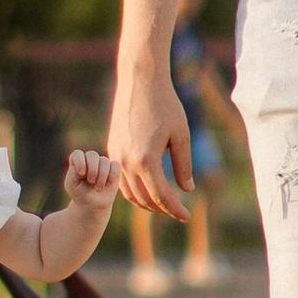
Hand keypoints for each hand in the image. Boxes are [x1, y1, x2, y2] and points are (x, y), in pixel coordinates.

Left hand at [64, 148, 122, 206]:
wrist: (92, 204)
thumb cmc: (79, 193)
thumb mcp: (71, 185)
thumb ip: (73, 173)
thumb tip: (84, 165)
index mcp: (77, 161)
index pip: (77, 154)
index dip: (80, 162)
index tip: (81, 174)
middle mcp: (89, 160)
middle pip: (92, 154)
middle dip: (92, 170)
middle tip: (91, 182)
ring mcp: (102, 163)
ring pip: (104, 161)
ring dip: (102, 176)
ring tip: (98, 188)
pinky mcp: (113, 168)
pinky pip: (115, 165)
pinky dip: (112, 175)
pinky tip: (108, 184)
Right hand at [109, 58, 195, 217]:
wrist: (140, 81)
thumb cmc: (165, 105)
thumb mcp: (181, 136)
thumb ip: (183, 165)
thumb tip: (186, 189)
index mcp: (146, 160)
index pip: (161, 196)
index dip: (175, 209)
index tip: (187, 216)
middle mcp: (127, 162)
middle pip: (143, 199)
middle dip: (162, 209)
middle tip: (178, 212)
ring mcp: (115, 156)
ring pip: (128, 193)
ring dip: (146, 202)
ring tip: (163, 203)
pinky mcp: (111, 148)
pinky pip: (120, 179)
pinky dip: (134, 189)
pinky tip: (147, 187)